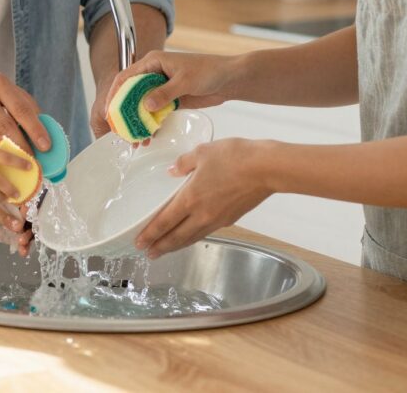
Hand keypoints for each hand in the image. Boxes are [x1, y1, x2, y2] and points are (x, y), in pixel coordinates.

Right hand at [0, 66, 48, 154]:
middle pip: (6, 127)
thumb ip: (23, 103)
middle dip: (22, 146)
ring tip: (18, 167)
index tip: (46, 146)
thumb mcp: (3, 86)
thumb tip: (43, 126)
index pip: (21, 109)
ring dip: (6, 155)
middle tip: (34, 162)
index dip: (35, 129)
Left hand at [0, 198, 32, 256]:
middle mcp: (22, 215)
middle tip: (22, 238)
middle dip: (29, 232)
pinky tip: (23, 252)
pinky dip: (24, 247)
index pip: (31, 209)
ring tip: (22, 245)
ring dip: (28, 240)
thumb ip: (6, 218)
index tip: (30, 222)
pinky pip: (22, 242)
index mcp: (19, 204)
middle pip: (32, 223)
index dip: (33, 216)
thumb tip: (18, 226)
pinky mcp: (15, 236)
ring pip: (28, 234)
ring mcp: (19, 227)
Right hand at [91, 50, 239, 136]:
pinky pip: (155, 113)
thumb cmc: (209, 70)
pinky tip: (149, 136)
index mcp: (153, 62)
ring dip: (137, 121)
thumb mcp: (185, 81)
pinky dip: (151, 124)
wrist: (230, 79)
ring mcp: (162, 88)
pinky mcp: (170, 100)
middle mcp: (153, 74)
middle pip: (131, 93)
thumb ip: (165, 93)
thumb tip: (146, 105)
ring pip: (142, 105)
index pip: (126, 77)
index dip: (115, 94)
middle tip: (122, 130)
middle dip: (125, 112)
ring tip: (135, 139)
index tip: (110, 111)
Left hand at [134, 138, 271, 258]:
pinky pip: (207, 231)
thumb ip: (184, 163)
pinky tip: (193, 233)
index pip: (164, 221)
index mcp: (190, 199)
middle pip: (177, 236)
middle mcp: (202, 214)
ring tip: (167, 249)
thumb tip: (172, 171)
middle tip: (148, 253)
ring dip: (177, 245)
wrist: (266, 169)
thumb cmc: (235, 157)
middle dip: (161, 246)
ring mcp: (218, 219)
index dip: (150, 234)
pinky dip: (195, 236)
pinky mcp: (232, 219)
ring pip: (193, 237)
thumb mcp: (203, 152)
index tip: (139, 242)